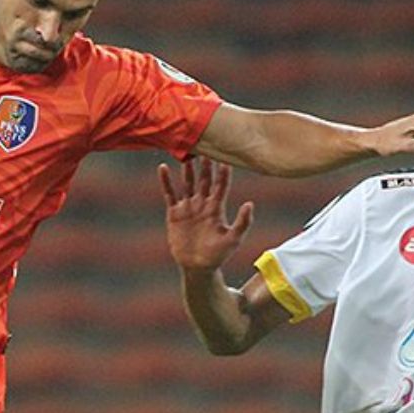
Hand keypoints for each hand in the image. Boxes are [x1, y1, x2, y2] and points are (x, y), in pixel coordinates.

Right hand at [160, 158, 254, 273]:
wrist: (198, 266)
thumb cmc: (218, 254)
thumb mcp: (233, 239)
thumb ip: (243, 222)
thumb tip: (250, 203)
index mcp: (217, 207)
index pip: (220, 185)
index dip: (222, 173)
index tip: (224, 158)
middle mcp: (203, 203)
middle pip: (204, 180)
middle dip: (205, 165)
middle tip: (206, 145)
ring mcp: (188, 207)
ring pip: (187, 183)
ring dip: (187, 169)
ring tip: (185, 153)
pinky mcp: (175, 213)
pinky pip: (169, 194)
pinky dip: (166, 181)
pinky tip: (163, 168)